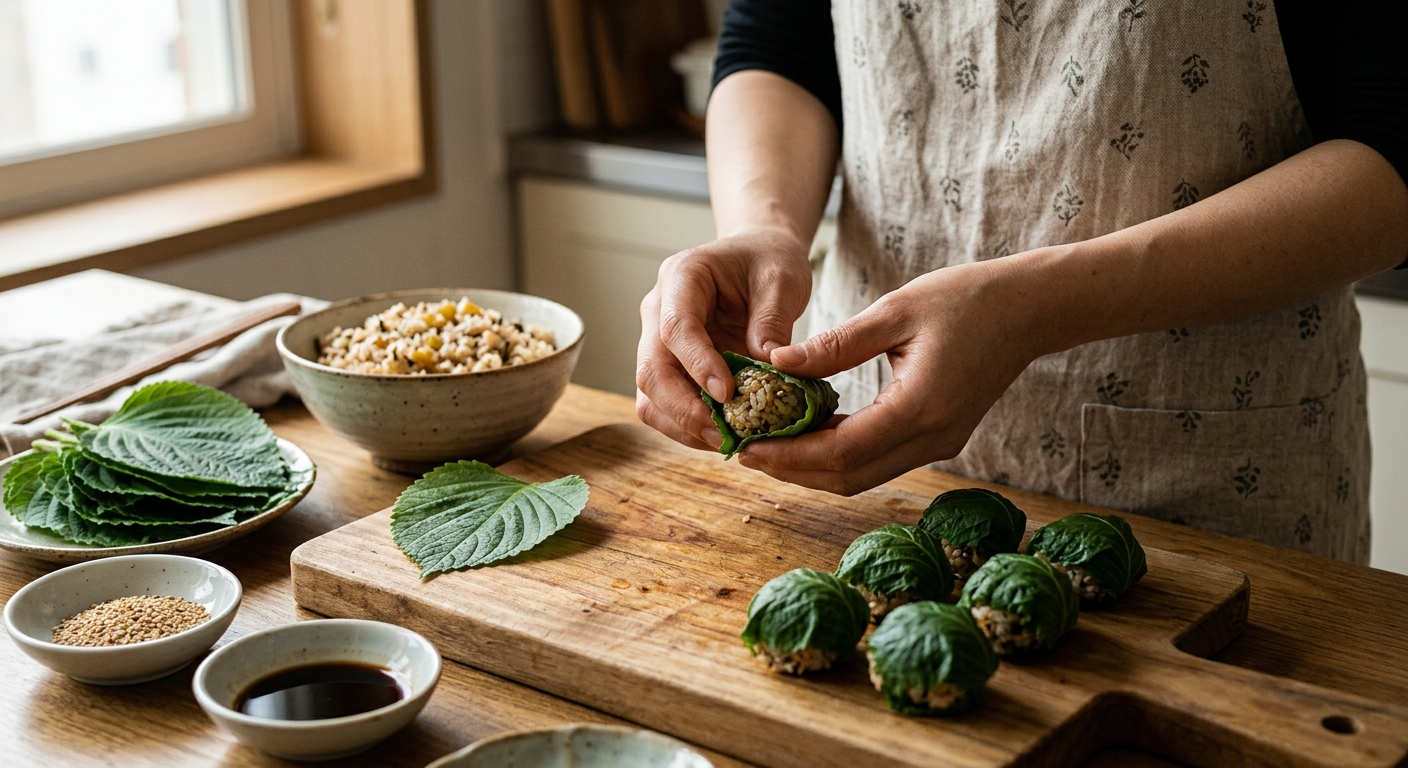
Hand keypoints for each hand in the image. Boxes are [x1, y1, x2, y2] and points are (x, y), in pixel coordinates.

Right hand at [636, 229, 813, 450]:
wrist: (757, 260)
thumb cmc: (767, 262)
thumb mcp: (782, 279)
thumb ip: (774, 319)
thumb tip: (768, 366)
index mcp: (681, 277)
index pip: (676, 326)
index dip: (697, 364)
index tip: (726, 394)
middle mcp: (658, 310)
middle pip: (651, 367)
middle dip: (682, 407)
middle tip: (722, 434)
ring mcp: (658, 341)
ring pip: (649, 394)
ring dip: (681, 424)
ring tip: (724, 441)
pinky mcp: (670, 368)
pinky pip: (665, 405)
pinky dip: (688, 426)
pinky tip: (722, 435)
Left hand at [738, 258, 1048, 494]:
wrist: (1031, 308)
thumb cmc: (967, 298)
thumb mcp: (895, 310)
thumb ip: (836, 344)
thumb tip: (777, 364)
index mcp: (920, 407)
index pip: (842, 452)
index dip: (789, 456)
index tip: (746, 447)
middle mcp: (932, 437)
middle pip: (849, 477)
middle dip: (793, 471)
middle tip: (744, 453)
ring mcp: (939, 443)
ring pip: (864, 475)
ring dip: (814, 468)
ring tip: (768, 447)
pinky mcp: (940, 437)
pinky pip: (880, 459)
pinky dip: (840, 455)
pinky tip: (809, 435)